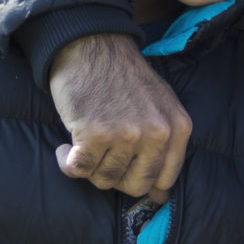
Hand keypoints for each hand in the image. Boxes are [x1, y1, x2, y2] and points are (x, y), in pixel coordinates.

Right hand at [47, 33, 192, 197]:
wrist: (92, 45)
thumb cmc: (123, 78)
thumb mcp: (159, 106)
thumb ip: (164, 147)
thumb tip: (159, 197)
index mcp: (178, 127)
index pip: (165, 179)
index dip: (142, 181)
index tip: (125, 174)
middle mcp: (156, 133)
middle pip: (135, 185)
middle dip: (115, 178)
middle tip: (101, 158)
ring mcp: (126, 134)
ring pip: (105, 179)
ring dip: (89, 168)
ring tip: (84, 146)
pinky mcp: (95, 134)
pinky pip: (79, 170)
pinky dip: (67, 164)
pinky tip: (65, 149)